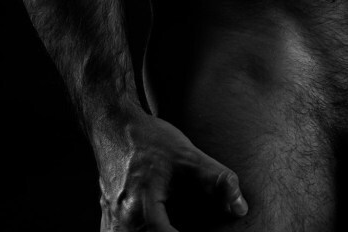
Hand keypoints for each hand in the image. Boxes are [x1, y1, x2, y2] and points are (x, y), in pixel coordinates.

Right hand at [95, 111, 247, 230]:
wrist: (114, 126)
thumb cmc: (151, 139)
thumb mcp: (188, 155)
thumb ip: (216, 180)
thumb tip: (241, 207)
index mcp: (142, 203)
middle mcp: (122, 218)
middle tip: (188, 224)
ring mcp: (111, 221)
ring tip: (174, 224)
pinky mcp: (106, 220)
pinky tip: (153, 226)